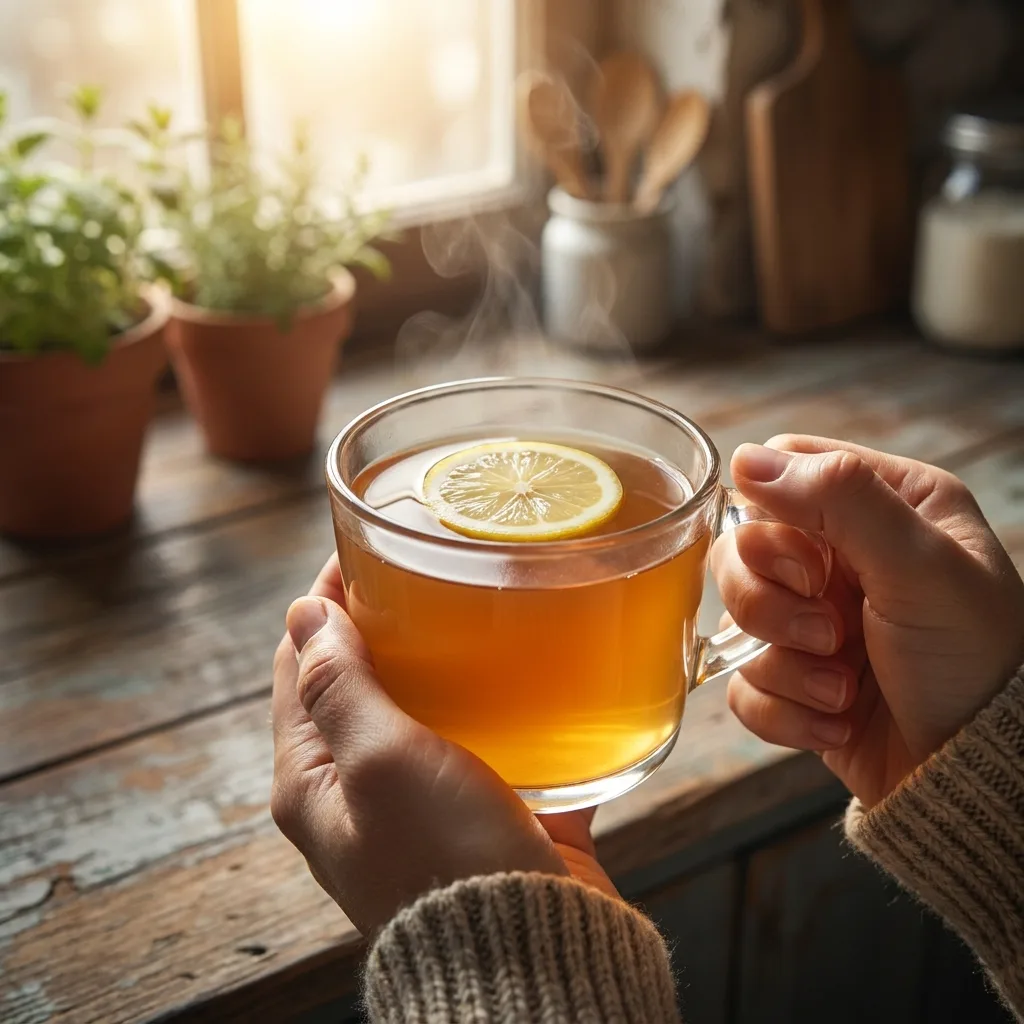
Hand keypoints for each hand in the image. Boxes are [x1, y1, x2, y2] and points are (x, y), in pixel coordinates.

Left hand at [271, 555, 616, 936]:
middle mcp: (358, 790)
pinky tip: (523, 664)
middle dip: (383, 621)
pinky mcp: (482, 808)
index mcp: (311, 780)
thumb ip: (340, 686)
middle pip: (358, 681)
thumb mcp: (380, 761)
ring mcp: (421, 800)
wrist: (533, 952)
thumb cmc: (445, 862)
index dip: (323, 602)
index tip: (360, 547)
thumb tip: (303, 613)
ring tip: (473, 600)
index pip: (299, 665)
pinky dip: (493, 698)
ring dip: (441, 655)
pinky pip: (481, 735)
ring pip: (423, 704)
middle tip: (423, 565)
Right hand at [712, 435, 1023, 806]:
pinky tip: (836, 724)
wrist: (976, 779)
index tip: (812, 566)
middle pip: (741, 547)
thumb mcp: (920, 566)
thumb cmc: (973, 661)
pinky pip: (743, 685)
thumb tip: (745, 458)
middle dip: (772, 603)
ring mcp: (815, 620)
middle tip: (831, 633)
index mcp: (884, 506)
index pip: (783, 471)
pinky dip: (783, 712)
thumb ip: (840, 499)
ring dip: (785, 663)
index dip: (774, 517)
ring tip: (842, 690)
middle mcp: (844, 557)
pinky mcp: (795, 681)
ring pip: (735, 618)